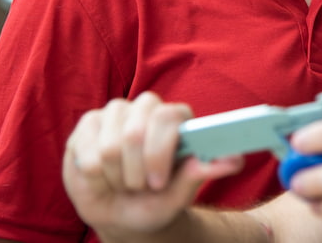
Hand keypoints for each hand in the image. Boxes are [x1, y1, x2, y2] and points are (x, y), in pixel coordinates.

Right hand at [63, 91, 243, 240]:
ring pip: (109, 146)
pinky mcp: (88, 124)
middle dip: (136, 172)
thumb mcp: (179, 194)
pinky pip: (87, 154)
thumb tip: (235, 160)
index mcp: (176, 118)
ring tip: (123, 182)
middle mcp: (147, 107)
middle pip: (135, 132)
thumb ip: (200, 173)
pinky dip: (95, 177)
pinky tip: (101, 177)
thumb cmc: (156, 201)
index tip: (158, 183)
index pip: (168, 117)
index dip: (159, 153)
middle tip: (140, 187)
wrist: (122, 213)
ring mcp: (115, 112)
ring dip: (116, 177)